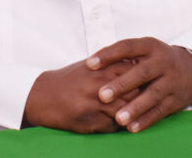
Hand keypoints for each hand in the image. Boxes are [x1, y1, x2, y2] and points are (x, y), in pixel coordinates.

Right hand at [23, 58, 139, 132]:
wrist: (43, 96)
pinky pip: (113, 126)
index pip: (133, 72)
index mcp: (101, 68)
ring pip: (125, 111)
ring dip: (131, 114)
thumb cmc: (69, 80)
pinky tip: (116, 123)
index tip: (148, 83)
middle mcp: (99, 84)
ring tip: (134, 114)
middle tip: (146, 101)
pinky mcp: (90, 121)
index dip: (143, 78)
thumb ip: (112, 64)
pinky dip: (118, 126)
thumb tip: (138, 64)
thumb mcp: (90, 66)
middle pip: (134, 92)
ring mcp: (95, 104)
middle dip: (142, 98)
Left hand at [86, 37, 191, 132]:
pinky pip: (160, 110)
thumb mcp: (143, 51)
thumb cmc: (155, 60)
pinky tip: (132, 128)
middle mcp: (163, 61)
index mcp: (150, 46)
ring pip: (152, 94)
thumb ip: (122, 57)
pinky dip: (146, 120)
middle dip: (122, 84)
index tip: (89, 64)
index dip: (108, 54)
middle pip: (142, 73)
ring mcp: (171, 81)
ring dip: (135, 107)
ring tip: (118, 118)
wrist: (190, 69)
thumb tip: (90, 65)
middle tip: (102, 95)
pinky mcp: (176, 99)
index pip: (127, 47)